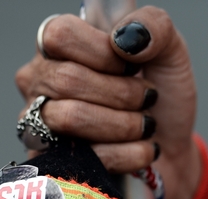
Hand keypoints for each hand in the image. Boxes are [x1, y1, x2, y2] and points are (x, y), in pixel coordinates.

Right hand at [15, 7, 200, 198]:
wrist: (171, 149)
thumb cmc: (162, 97)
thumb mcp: (169, 50)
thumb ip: (153, 26)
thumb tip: (124, 38)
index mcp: (60, 45)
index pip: (60, 35)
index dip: (102, 52)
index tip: (131, 65)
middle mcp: (39, 81)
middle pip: (66, 79)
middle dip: (122, 93)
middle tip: (147, 98)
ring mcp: (37, 124)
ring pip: (70, 118)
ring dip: (125, 124)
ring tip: (145, 125)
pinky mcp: (50, 164)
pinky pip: (86, 157)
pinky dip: (129, 153)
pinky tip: (143, 149)